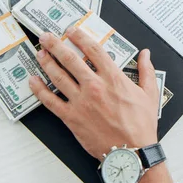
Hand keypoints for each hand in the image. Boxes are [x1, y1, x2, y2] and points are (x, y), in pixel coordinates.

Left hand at [29, 27, 173, 182]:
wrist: (131, 152)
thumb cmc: (140, 125)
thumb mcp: (150, 94)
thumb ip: (146, 70)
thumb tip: (146, 54)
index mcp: (113, 78)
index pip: (93, 50)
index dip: (80, 37)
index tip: (71, 30)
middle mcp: (94, 86)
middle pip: (70, 59)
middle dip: (55, 45)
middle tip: (46, 36)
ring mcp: (80, 102)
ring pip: (58, 76)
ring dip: (46, 62)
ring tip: (39, 53)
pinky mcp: (71, 118)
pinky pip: (50, 101)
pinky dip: (39, 90)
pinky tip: (33, 81)